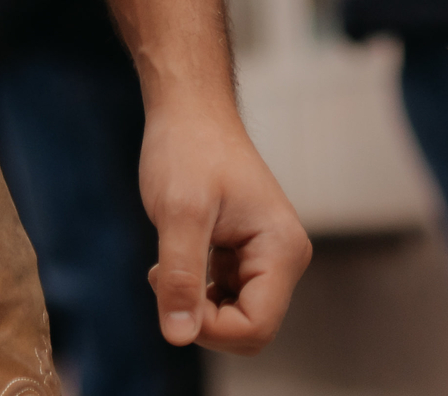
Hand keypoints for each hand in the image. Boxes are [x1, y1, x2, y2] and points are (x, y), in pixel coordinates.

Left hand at [142, 93, 311, 353]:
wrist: (189, 110)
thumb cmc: (188, 149)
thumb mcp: (178, 213)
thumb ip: (181, 276)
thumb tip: (178, 337)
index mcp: (282, 250)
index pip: (255, 328)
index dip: (208, 326)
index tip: (169, 287)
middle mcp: (284, 257)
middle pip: (248, 329)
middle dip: (201, 316)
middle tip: (163, 273)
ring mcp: (268, 256)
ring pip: (234, 316)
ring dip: (195, 301)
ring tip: (167, 260)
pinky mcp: (247, 253)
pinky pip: (226, 296)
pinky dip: (196, 288)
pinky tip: (177, 255)